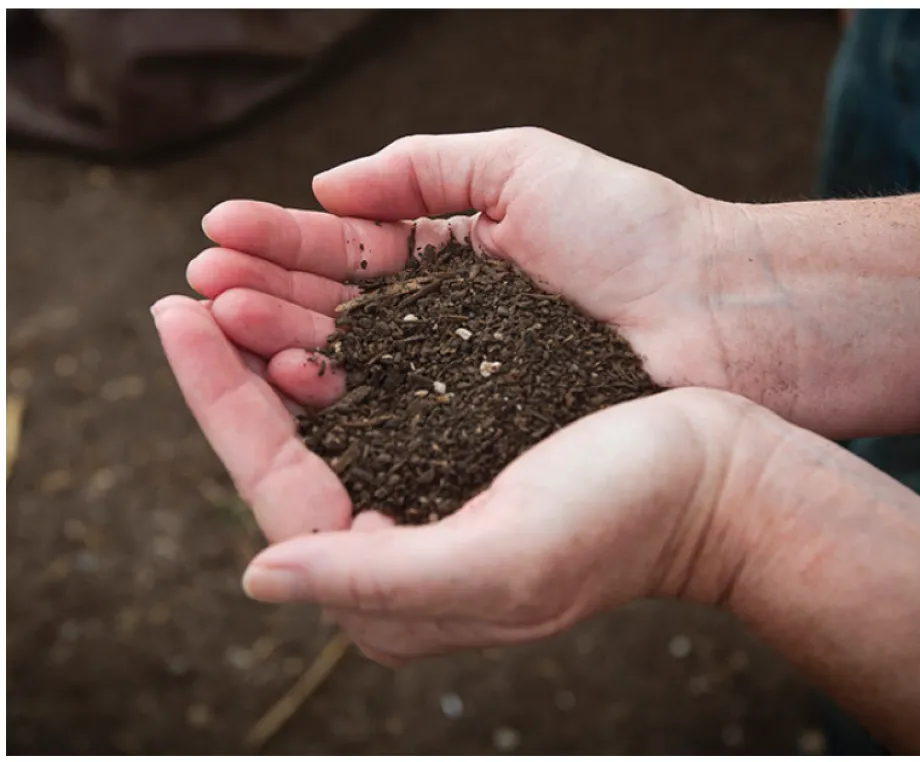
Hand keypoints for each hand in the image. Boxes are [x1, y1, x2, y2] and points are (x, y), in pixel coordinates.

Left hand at [151, 294, 785, 662]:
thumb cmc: (626, 515)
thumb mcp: (505, 558)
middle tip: (192, 284)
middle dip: (234, 369)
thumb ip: (380, 581)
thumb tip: (262, 575)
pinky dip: (340, 348)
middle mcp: (400, 551)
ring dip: (279, 347)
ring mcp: (427, 502)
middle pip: (288, 452)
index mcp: (397, 593)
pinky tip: (316, 304)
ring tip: (238, 281)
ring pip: (326, 418)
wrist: (714, 475)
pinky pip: (374, 399)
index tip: (176, 314)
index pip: (276, 489)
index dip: (217, 400)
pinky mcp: (458, 455)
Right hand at [185, 127, 762, 411]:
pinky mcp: (482, 438)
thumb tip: (326, 185)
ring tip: (220, 329)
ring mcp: (461, 386)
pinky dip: (343, 401)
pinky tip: (289, 385)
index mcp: (452, 259)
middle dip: (262, 298)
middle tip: (195, 289)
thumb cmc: (636, 232)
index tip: (214, 237)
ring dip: (281, 347)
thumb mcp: (524, 167)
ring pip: (354, 367)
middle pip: (334, 313)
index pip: (346, 251)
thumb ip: (425, 168)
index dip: (280, 244)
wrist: (723, 313)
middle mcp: (446, 327)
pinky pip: (399, 419)